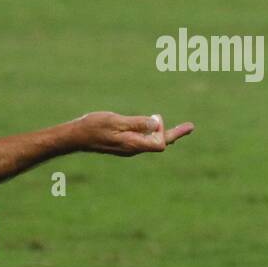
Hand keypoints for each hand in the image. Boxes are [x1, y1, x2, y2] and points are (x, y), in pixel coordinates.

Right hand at [74, 112, 193, 155]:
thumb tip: (156, 124)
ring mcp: (129, 147)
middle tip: (191, 127)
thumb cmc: (94, 126)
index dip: (165, 132)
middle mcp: (134, 149)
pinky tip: (156, 127)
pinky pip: (144, 140)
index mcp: (133, 144)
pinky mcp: (124, 144)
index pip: (160, 144)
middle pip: (160, 144)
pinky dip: (152, 132)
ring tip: (181, 128)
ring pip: (152, 142)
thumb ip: (137, 123)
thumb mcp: (116, 121)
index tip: (156, 118)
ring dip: (163, 132)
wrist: (77, 136)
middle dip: (175, 134)